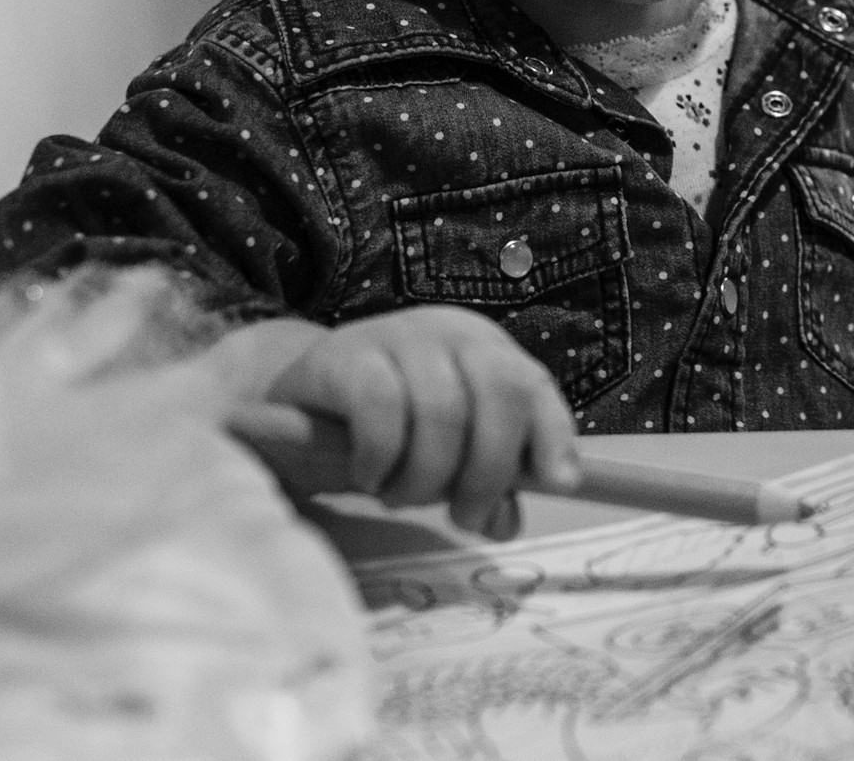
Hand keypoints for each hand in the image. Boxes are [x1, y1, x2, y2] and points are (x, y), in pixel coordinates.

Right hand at [222, 308, 578, 538]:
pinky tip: (368, 475)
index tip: (554, 484)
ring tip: (402, 498)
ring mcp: (396, 336)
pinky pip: (380, 410)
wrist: (299, 400)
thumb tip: (508, 523)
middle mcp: (448, 331)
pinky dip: (381, 457)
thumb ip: (483, 483)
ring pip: (441, 412)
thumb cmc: (389, 428)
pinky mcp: (344, 356)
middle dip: (488, 472)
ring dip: (426, 477)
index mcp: (485, 348)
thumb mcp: (445, 453)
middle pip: (500, 395)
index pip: (532, 384)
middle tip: (463, 517)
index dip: (551, 436)